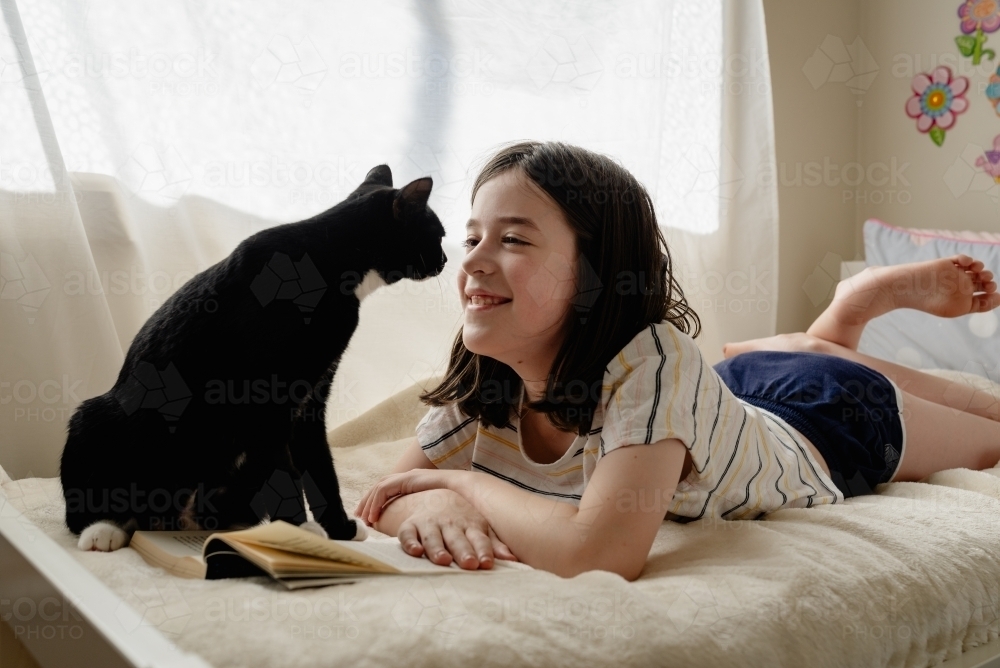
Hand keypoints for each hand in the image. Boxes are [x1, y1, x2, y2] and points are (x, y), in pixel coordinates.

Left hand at [356, 469, 456, 524]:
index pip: (388, 491)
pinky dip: (377, 503)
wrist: (466, 491)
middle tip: (360, 518)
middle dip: (368, 502)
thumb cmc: (455, 503)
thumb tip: (418, 531)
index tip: (371, 518)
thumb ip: (423, 516)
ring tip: (365, 520)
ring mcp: (407, 476)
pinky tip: (375, 516)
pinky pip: (385, 490)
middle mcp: (408, 478)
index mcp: (413, 484)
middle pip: (380, 488)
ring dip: (370, 504)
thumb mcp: (433, 511)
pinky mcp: (408, 479)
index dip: (377, 504)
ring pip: (379, 488)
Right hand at [391, 489, 517, 568]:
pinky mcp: (410, 525)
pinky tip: (415, 551)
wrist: (433, 496)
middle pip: (457, 539)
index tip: (487, 564)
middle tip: (469, 564)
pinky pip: (408, 534)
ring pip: (433, 537)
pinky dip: (410, 542)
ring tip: (443, 560)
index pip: (479, 539)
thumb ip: (494, 544)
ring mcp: (430, 523)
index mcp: (470, 525)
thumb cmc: (462, 521)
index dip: (484, 550)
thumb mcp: (480, 528)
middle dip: (463, 551)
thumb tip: (512, 560)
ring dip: (437, 548)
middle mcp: (450, 524)